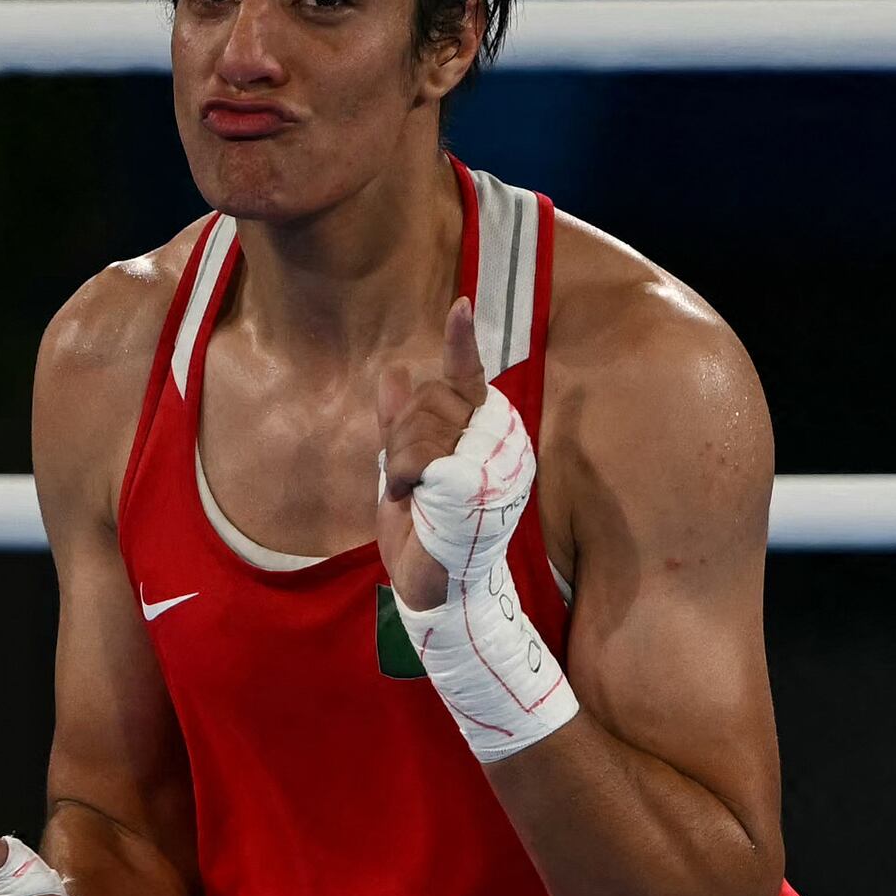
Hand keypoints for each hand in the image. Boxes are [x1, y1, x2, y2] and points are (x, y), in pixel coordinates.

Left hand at [371, 296, 491, 610]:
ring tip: (416, 497)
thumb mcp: (408, 468)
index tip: (458, 306)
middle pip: (429, 398)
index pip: (469, 377)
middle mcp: (498, 441)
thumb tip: (396, 372)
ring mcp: (489, 460)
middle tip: (412, 481)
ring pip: (420, 425)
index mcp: (489, 432)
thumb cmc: (426, 532)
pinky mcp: (473, 482)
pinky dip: (404, 478)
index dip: (460, 343)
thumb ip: (402, 422)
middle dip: (404, 435)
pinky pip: (418, 455)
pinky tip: (415, 502)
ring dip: (401, 461)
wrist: (435, 589)